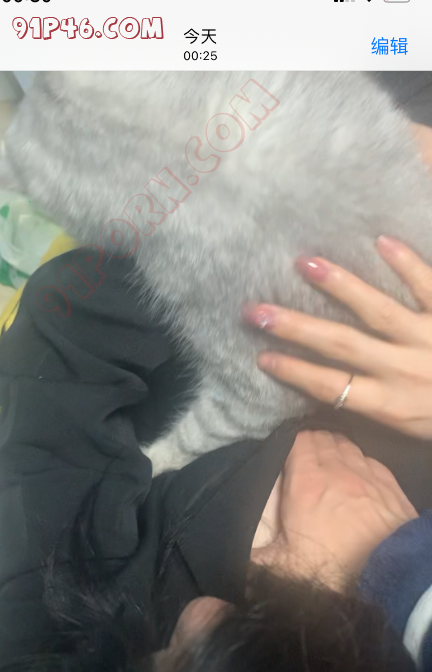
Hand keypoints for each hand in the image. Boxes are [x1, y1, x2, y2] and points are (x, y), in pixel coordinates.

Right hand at [244, 236, 431, 438]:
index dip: (293, 371)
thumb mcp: (416, 431)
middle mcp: (402, 371)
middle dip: (294, 326)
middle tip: (256, 309)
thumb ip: (384, 408)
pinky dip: (405, 263)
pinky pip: (427, 286)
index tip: (260, 357)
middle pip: (339, 345)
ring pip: (375, 310)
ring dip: (339, 285)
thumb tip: (345, 392)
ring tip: (306, 262)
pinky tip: (381, 240)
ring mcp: (426, 340)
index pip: (330, 387)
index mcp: (392, 405)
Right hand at [251, 431, 417, 590]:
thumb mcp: (283, 569)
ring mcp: (367, 475)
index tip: (284, 452)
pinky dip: (360, 462)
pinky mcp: (390, 486)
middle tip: (303, 458)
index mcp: (306, 484)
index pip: (298, 441)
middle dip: (312, 444)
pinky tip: (357, 475)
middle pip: (323, 439)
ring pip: (348, 446)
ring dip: (336, 450)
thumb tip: (230, 566)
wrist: (392, 575)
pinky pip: (370, 460)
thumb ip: (252, 561)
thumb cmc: (335, 570)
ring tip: (329, 463)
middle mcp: (338, 470)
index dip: (290, 443)